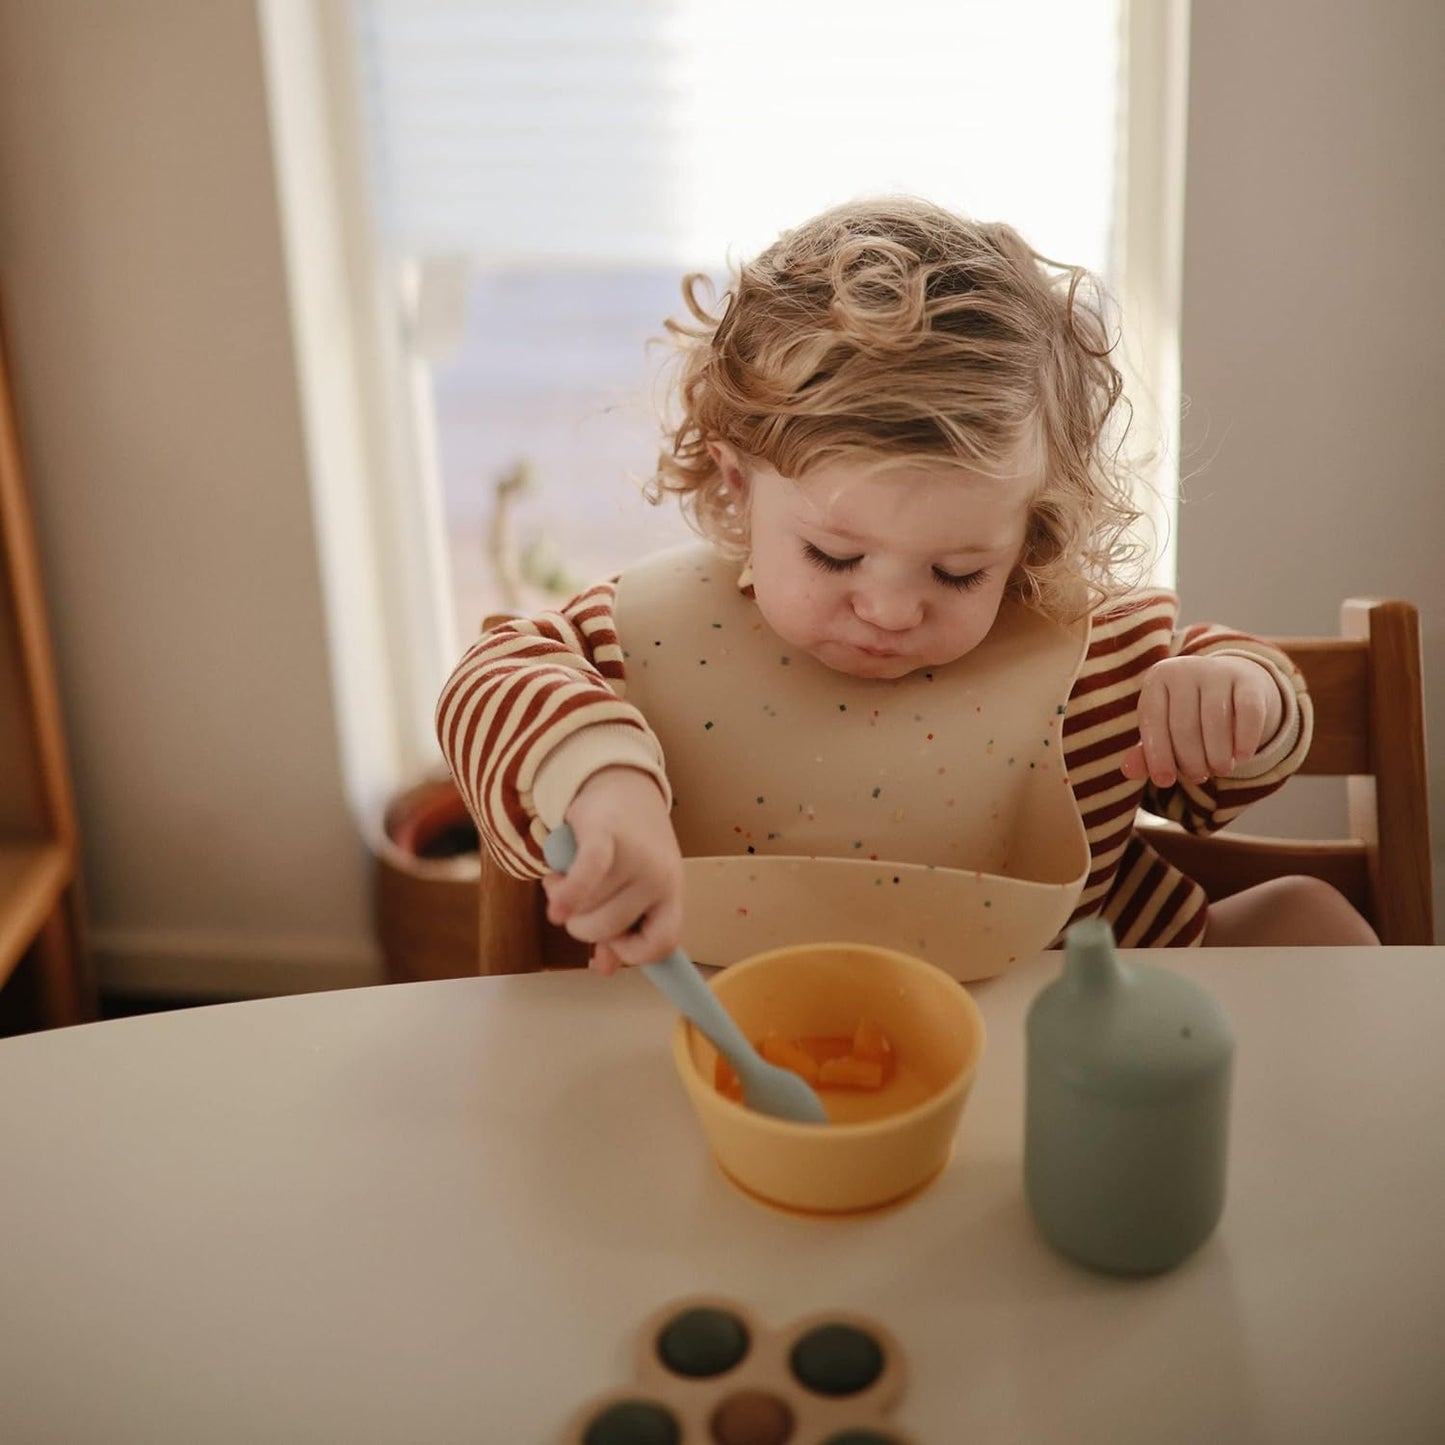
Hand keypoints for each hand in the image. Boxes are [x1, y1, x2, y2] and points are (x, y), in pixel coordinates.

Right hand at [542, 766, 682, 974]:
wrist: (622, 782)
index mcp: (672, 893)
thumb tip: (604, 968)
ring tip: (565, 875)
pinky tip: (555, 908)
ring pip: (585, 907)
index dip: (631, 952)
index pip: (661, 944)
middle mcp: (659, 876)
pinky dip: (567, 895)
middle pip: (607, 928)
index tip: (611, 942)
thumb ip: (621, 928)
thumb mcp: (635, 887)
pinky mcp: (605, 833)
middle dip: (580, 923)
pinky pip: (586, 877)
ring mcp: (635, 855)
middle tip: (576, 900)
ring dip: (563, 898)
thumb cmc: (629, 843)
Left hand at [1120, 655, 1283, 787]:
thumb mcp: (1162, 728)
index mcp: (1157, 679)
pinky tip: (1242, 757)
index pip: (1152, 720)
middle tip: (1198, 777)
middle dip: (1191, 760)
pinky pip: (1248, 713)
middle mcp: (1184, 670)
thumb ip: (1145, 751)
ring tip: (1219, 770)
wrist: (1230, 682)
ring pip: (1216, 722)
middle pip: (1184, 725)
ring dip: (1218, 756)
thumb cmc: (1187, 713)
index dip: (1157, 755)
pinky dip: (1245, 740)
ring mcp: (1218, 672)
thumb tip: (1129, 770)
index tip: (1164, 782)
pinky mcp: (1248, 680)